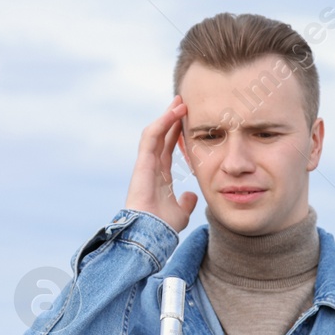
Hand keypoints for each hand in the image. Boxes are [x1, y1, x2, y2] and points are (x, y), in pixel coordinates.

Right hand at [124, 96, 197, 233]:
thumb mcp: (181, 212)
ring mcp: (146, 163)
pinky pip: (151, 137)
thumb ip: (186, 203)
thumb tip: (192, 196)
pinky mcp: (142, 162)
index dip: (177, 133)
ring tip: (180, 103)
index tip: (187, 120)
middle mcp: (152, 166)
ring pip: (156, 132)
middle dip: (171, 118)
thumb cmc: (163, 225)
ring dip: (167, 116)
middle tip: (183, 102)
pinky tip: (172, 113)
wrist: (152, 232)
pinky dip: (162, 123)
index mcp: (160, 175)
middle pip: (161, 136)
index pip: (169, 148)